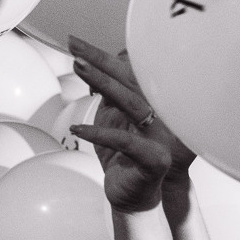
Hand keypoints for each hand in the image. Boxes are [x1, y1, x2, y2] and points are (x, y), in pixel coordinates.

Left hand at [66, 42, 177, 212]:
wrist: (134, 197)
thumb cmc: (124, 157)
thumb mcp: (112, 119)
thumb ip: (109, 94)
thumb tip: (91, 64)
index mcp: (154, 104)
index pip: (130, 73)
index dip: (103, 56)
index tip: (76, 42)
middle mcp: (164, 115)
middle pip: (133, 82)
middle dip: (101, 62)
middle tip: (75, 47)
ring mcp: (163, 137)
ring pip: (133, 104)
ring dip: (104, 84)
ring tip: (78, 68)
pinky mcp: (155, 159)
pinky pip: (126, 142)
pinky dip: (100, 133)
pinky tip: (77, 128)